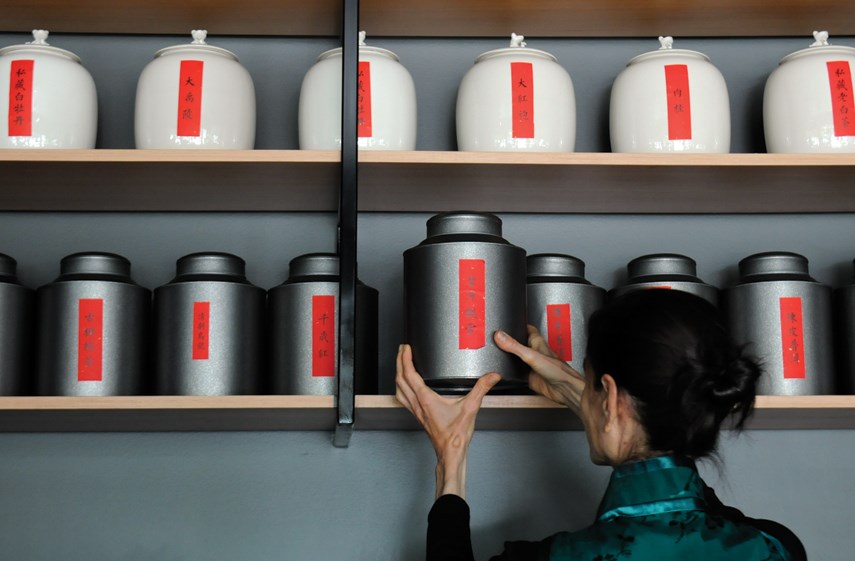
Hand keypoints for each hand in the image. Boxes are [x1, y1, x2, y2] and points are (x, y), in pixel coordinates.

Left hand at [395, 344, 500, 498]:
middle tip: (402, 350)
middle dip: (399, 362)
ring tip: (401, 364)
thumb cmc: (456, 436)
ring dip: (398, 375)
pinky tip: (406, 387)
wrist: (450, 453)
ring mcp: (416, 411)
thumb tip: (492, 376)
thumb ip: (482, 389)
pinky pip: (403, 399)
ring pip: (399, 389)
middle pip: (400, 379)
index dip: (406, 359)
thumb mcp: (471, 408)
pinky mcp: (419, 416)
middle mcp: (418, 404)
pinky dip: (401, 388)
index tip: (406, 348)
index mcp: (426, 399)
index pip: (410, 374)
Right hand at [493, 326, 585, 413]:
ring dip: (510, 357)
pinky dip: (511, 372)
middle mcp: (535, 353)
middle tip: (499, 338)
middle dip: (511, 342)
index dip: (520, 325)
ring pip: (519, 358)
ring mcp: (532, 365)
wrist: (564, 390)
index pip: (528, 330)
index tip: (510, 322)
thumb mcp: (531, 355)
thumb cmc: (558, 371)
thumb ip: (514, 346)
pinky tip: (505, 372)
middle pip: (521, 344)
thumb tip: (500, 335)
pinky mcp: (530, 377)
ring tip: (498, 353)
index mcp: (537, 343)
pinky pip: (518, 373)